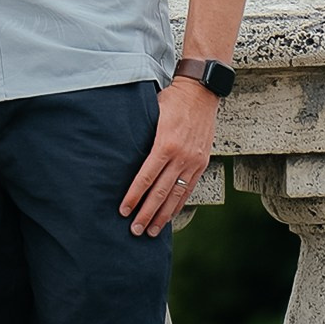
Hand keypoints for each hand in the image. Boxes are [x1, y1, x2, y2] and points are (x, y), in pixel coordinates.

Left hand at [119, 75, 219, 235]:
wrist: (201, 92)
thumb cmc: (172, 100)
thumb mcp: (152, 114)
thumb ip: (141, 135)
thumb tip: (123, 152)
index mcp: (165, 144)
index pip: (146, 177)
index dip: (134, 196)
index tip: (124, 210)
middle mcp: (181, 157)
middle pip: (161, 192)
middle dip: (147, 214)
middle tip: (135, 230)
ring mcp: (193, 161)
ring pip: (176, 195)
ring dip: (163, 215)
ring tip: (152, 231)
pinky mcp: (201, 163)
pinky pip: (189, 189)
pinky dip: (179, 204)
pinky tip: (171, 215)